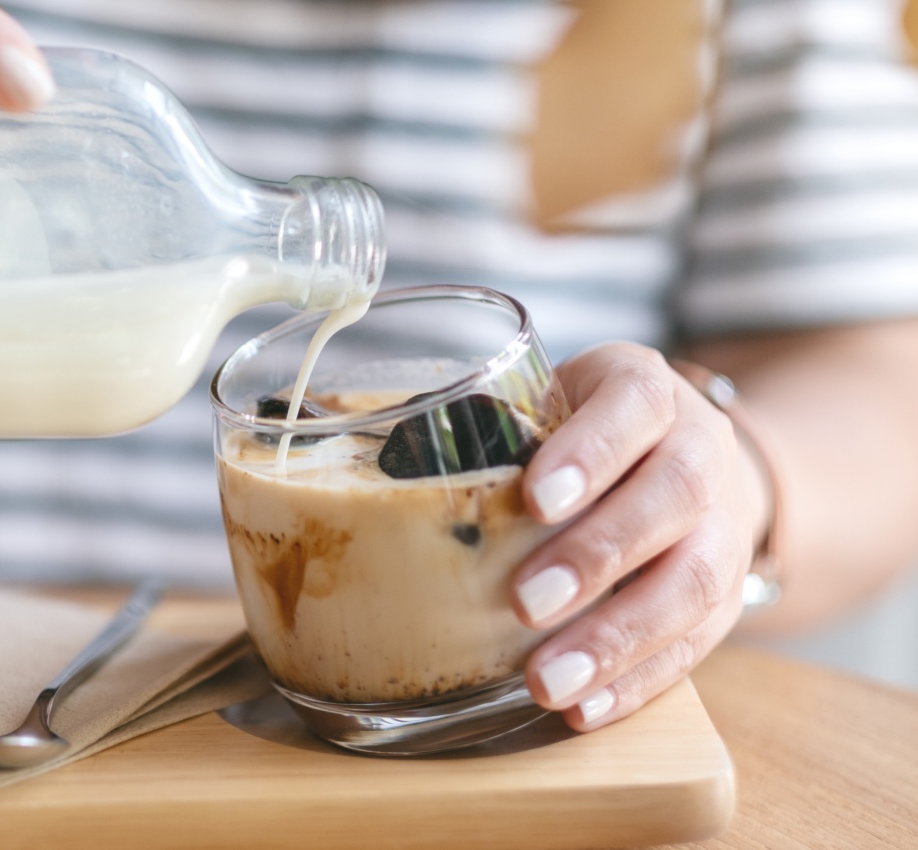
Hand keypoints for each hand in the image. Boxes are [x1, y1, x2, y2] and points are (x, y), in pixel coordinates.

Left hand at [511, 343, 763, 730]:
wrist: (677, 456)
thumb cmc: (579, 432)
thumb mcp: (540, 404)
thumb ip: (485, 428)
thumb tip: (389, 462)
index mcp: (647, 390)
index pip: (635, 405)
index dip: (591, 452)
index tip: (537, 499)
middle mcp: (701, 448)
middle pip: (674, 497)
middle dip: (598, 555)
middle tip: (525, 602)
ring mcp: (725, 524)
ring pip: (694, 582)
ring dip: (616, 638)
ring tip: (546, 680)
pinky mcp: (726, 595)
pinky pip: (695, 645)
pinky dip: (636, 682)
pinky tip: (583, 708)